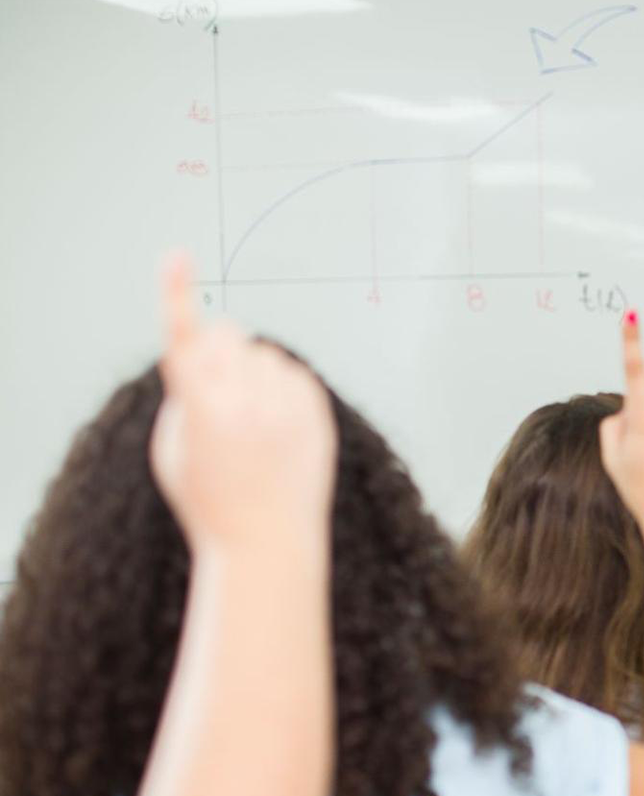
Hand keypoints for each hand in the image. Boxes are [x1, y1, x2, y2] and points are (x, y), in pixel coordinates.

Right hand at [148, 252, 335, 551]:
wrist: (266, 541)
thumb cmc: (208, 496)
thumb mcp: (173, 448)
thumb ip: (184, 393)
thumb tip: (207, 354)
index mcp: (202, 411)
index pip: (184, 342)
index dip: (175, 295)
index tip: (176, 254)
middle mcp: (247, 403)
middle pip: (228, 333)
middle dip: (218, 348)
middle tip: (216, 387)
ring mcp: (288, 407)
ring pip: (263, 353)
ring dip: (251, 372)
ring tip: (250, 423)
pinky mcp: (317, 412)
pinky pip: (293, 374)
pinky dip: (281, 390)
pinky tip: (276, 429)